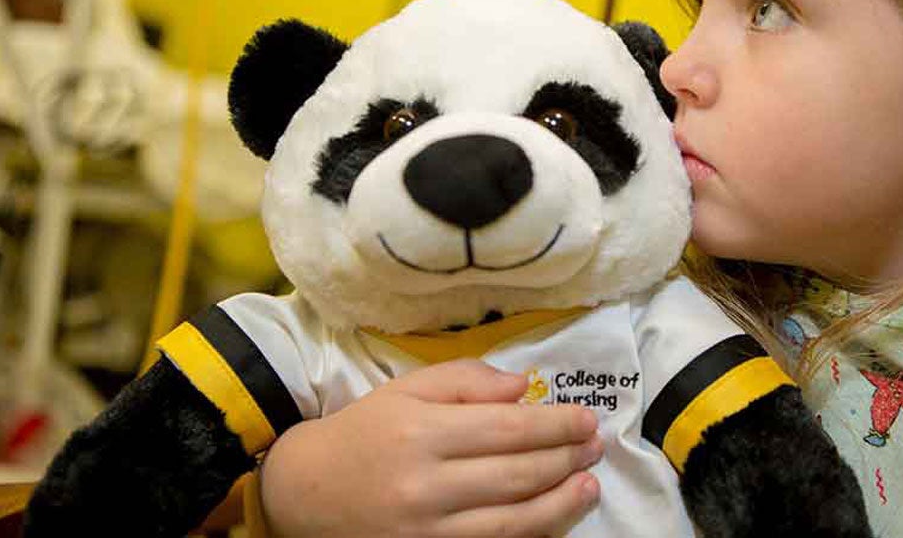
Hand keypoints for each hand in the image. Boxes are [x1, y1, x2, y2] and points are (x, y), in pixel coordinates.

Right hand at [259, 359, 602, 536]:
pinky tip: (553, 518)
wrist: (307, 490)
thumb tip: (525, 386)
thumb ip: (467, 380)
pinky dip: (529, 534)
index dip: (556, 424)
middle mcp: (424, 484)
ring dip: (560, 503)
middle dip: (565, 460)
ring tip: (588, 485)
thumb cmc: (366, 431)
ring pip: (512, 522)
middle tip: (595, 446)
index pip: (508, 428)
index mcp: (421, 431)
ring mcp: (426, 531)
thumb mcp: (408, 389)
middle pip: (516, 475)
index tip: (587, 418)